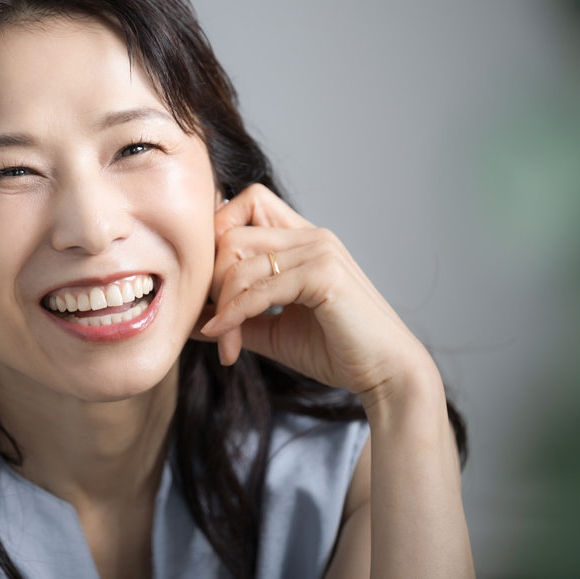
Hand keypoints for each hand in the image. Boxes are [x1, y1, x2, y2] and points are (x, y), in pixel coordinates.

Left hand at [195, 184, 438, 400]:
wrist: (386, 375)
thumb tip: (193, 317)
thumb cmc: (336, 350)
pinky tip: (226, 340)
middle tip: (217, 328)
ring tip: (227, 344)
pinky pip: (260, 288)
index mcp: (302, 239)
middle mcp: (311, 235)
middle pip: (231, 233)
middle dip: (212, 283)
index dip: (217, 238)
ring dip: (224, 307)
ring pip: (239, 260)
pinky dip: (235, 315)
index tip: (212, 289)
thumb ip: (236, 316)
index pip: (245, 204)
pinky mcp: (324, 274)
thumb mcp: (272, 330)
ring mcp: (320, 250)